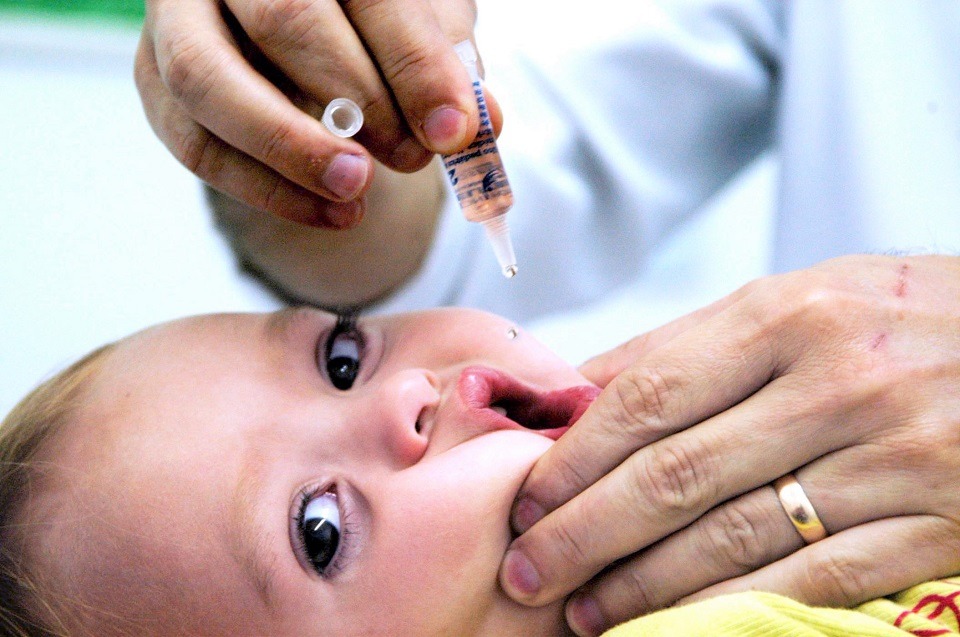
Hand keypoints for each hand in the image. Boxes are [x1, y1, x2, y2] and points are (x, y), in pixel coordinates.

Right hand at [135, 0, 490, 226]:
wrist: (298, 32)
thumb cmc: (370, 24)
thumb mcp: (420, 29)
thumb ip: (448, 68)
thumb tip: (481, 120)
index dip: (414, 64)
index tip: (453, 130)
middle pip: (285, 19)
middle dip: (359, 101)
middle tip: (411, 157)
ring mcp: (180, 16)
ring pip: (209, 80)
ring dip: (292, 150)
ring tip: (358, 192)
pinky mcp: (154, 76)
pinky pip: (193, 142)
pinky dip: (265, 190)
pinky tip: (330, 212)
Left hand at [499, 254, 959, 635]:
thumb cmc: (895, 318)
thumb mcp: (797, 298)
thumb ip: (686, 342)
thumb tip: (579, 386)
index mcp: (789, 315)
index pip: (649, 396)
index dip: (576, 457)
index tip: (526, 497)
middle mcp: (839, 384)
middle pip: (676, 473)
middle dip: (586, 530)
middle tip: (528, 569)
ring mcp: (894, 458)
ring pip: (734, 536)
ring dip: (643, 583)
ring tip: (583, 609)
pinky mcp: (940, 523)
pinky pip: (815, 580)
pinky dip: (731, 609)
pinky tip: (673, 626)